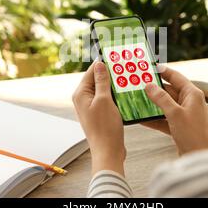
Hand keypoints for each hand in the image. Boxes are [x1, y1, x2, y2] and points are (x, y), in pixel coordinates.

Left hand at [72, 61, 125, 175]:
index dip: (103, 63)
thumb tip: (99, 64)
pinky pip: (106, 99)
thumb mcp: (104, 100)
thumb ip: (101, 81)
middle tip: (124, 67)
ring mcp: (91, 107)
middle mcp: (83, 99)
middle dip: (110, 74)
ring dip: (114, 85)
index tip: (115, 56)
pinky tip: (125, 94)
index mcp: (81, 94)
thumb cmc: (105, 128)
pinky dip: (115, 95)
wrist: (108, 151)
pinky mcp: (99, 114)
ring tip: (127, 78)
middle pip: (97, 79)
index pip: (91, 71)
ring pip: (103, 89)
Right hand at [144, 65, 207, 154]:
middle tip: (139, 84)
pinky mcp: (179, 126)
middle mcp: (189, 102)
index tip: (150, 67)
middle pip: (169, 90)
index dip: (163, 71)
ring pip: (165, 105)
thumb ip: (161, 98)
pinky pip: (164, 118)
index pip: (176, 77)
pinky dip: (154, 118)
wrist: (198, 156)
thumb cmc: (192, 134)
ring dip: (152, 104)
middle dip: (154, 89)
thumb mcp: (174, 113)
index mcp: (192, 94)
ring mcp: (184, 114)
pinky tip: (142, 118)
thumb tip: (149, 85)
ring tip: (138, 99)